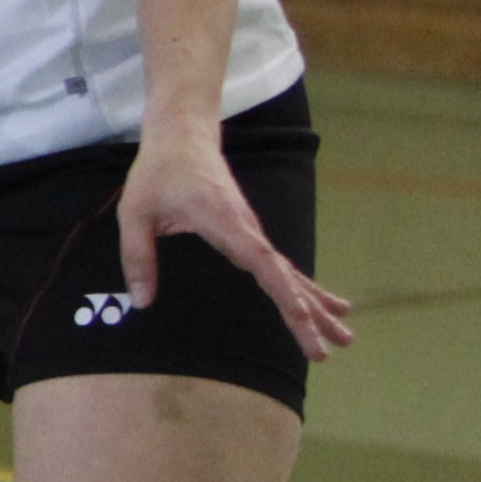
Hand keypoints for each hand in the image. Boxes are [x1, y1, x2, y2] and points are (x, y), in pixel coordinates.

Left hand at [117, 129, 354, 359]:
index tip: (302, 314)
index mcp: (224, 222)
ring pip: (288, 273)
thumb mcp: (135, 213)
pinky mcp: (249, 233)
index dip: (282, 289)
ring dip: (316, 304)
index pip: (261, 261)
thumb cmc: (158, 173)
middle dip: (309, 312)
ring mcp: (252, 231)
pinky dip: (302, 287)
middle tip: (336, 345)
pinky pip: (279, 266)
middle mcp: (247, 229)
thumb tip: (142, 303)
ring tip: (345, 335)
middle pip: (284, 275)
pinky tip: (320, 306)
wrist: (183, 137)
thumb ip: (138, 257)